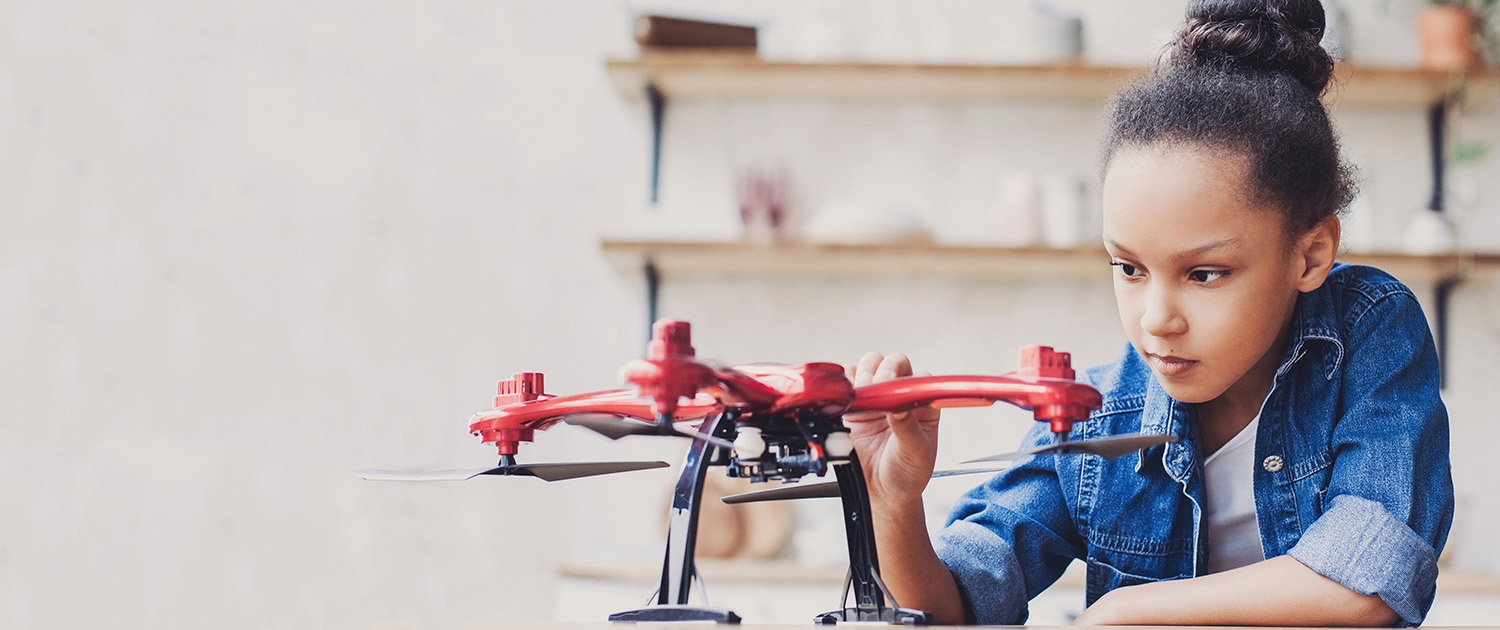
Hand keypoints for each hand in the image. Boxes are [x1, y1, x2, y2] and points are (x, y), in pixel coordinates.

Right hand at [843, 352, 940, 504]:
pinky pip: (844, 385)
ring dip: (859, 378)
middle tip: (870, 390)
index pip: (915, 376)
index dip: (902, 377)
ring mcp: (875, 400)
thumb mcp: (915, 454)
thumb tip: (900, 407)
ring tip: (858, 398)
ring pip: (865, 368)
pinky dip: (841, 388)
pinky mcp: (853, 407)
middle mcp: (899, 397)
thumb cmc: (907, 474)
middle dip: (878, 372)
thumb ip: (908, 429)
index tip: (890, 389)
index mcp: (922, 404)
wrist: (882, 493)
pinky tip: (844, 402)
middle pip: (888, 363)